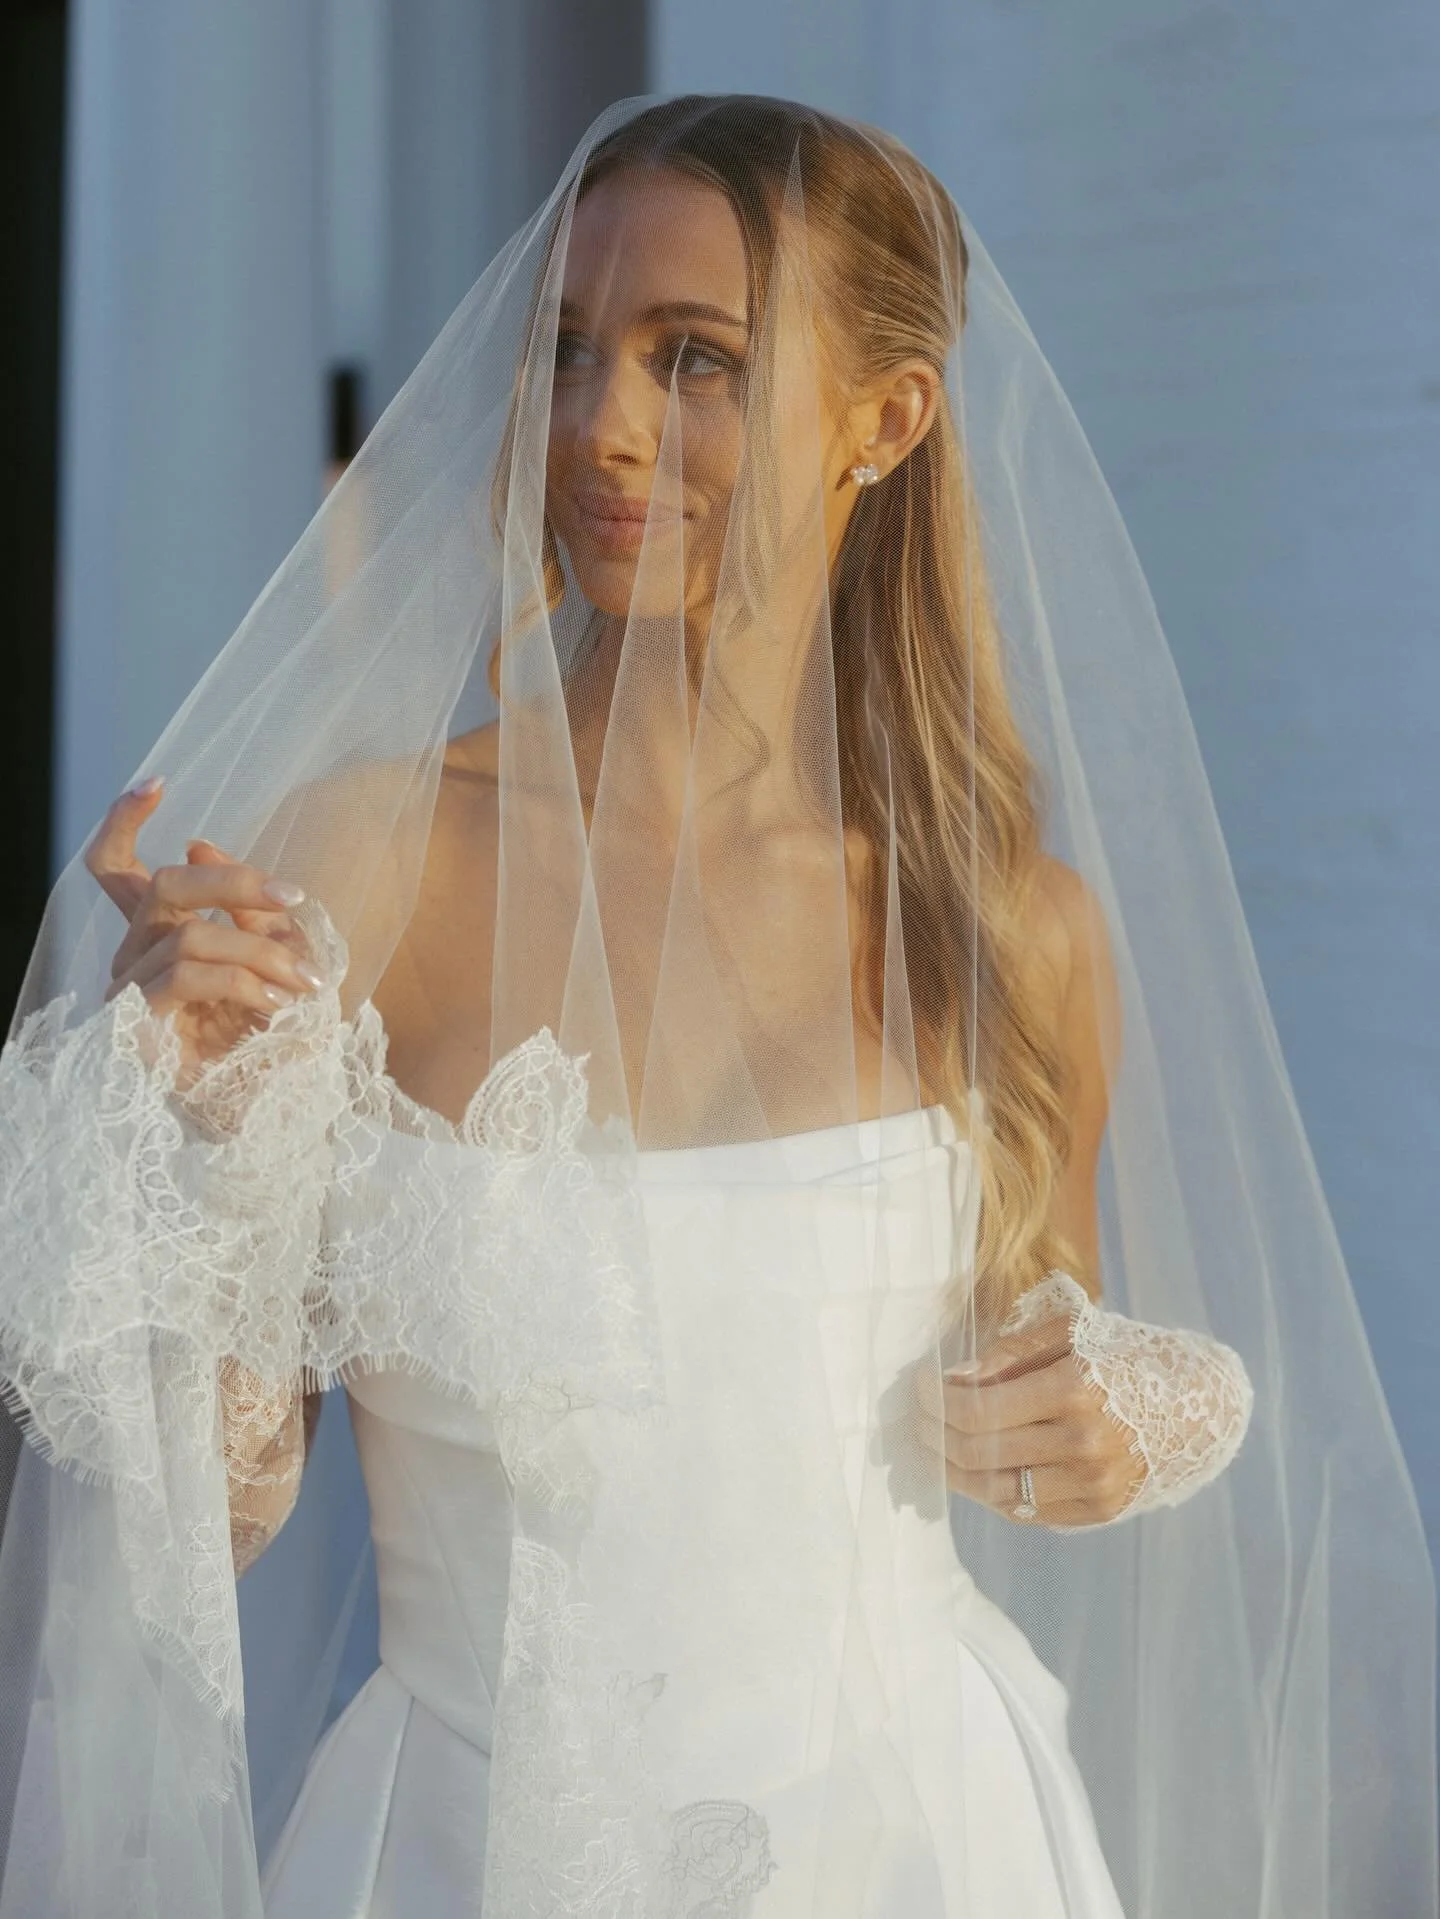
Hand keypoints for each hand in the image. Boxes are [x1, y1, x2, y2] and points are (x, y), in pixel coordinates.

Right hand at [85, 777, 324, 1076]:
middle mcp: (132, 954)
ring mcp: (129, 989)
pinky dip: (244, 983)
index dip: (122, 821)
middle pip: (164, 885)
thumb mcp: (264, 963)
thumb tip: (207, 845)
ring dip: (260, 952)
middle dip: (234, 880)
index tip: (157, 783)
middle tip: (293, 897)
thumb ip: (247, 914)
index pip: (113, 867)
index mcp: (154, 934)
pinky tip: (277, 1003)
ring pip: (191, 935)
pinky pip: (190, 977)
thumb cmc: (253, 1037)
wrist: (251, 1118)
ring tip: (306, 981)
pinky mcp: (137, 1023)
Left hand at [918, 1306, 1145, 1527]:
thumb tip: (956, 1378)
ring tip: (937, 1449)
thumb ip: (1011, 1352)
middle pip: (979, 1453)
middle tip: (919, 1418)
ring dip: (954, 1472)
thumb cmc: (1124, 1356)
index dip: (936, 1402)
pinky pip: (1026, 1510)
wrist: (1197, 1405)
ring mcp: (1091, 1485)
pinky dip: (991, 1492)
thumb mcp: (1071, 1332)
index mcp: (1073, 1391)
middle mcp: (1082, 1445)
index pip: (979, 1411)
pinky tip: (976, 1470)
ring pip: (995, 1491)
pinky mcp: (1097, 1511)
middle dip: (935, 1435)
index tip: (919, 1387)